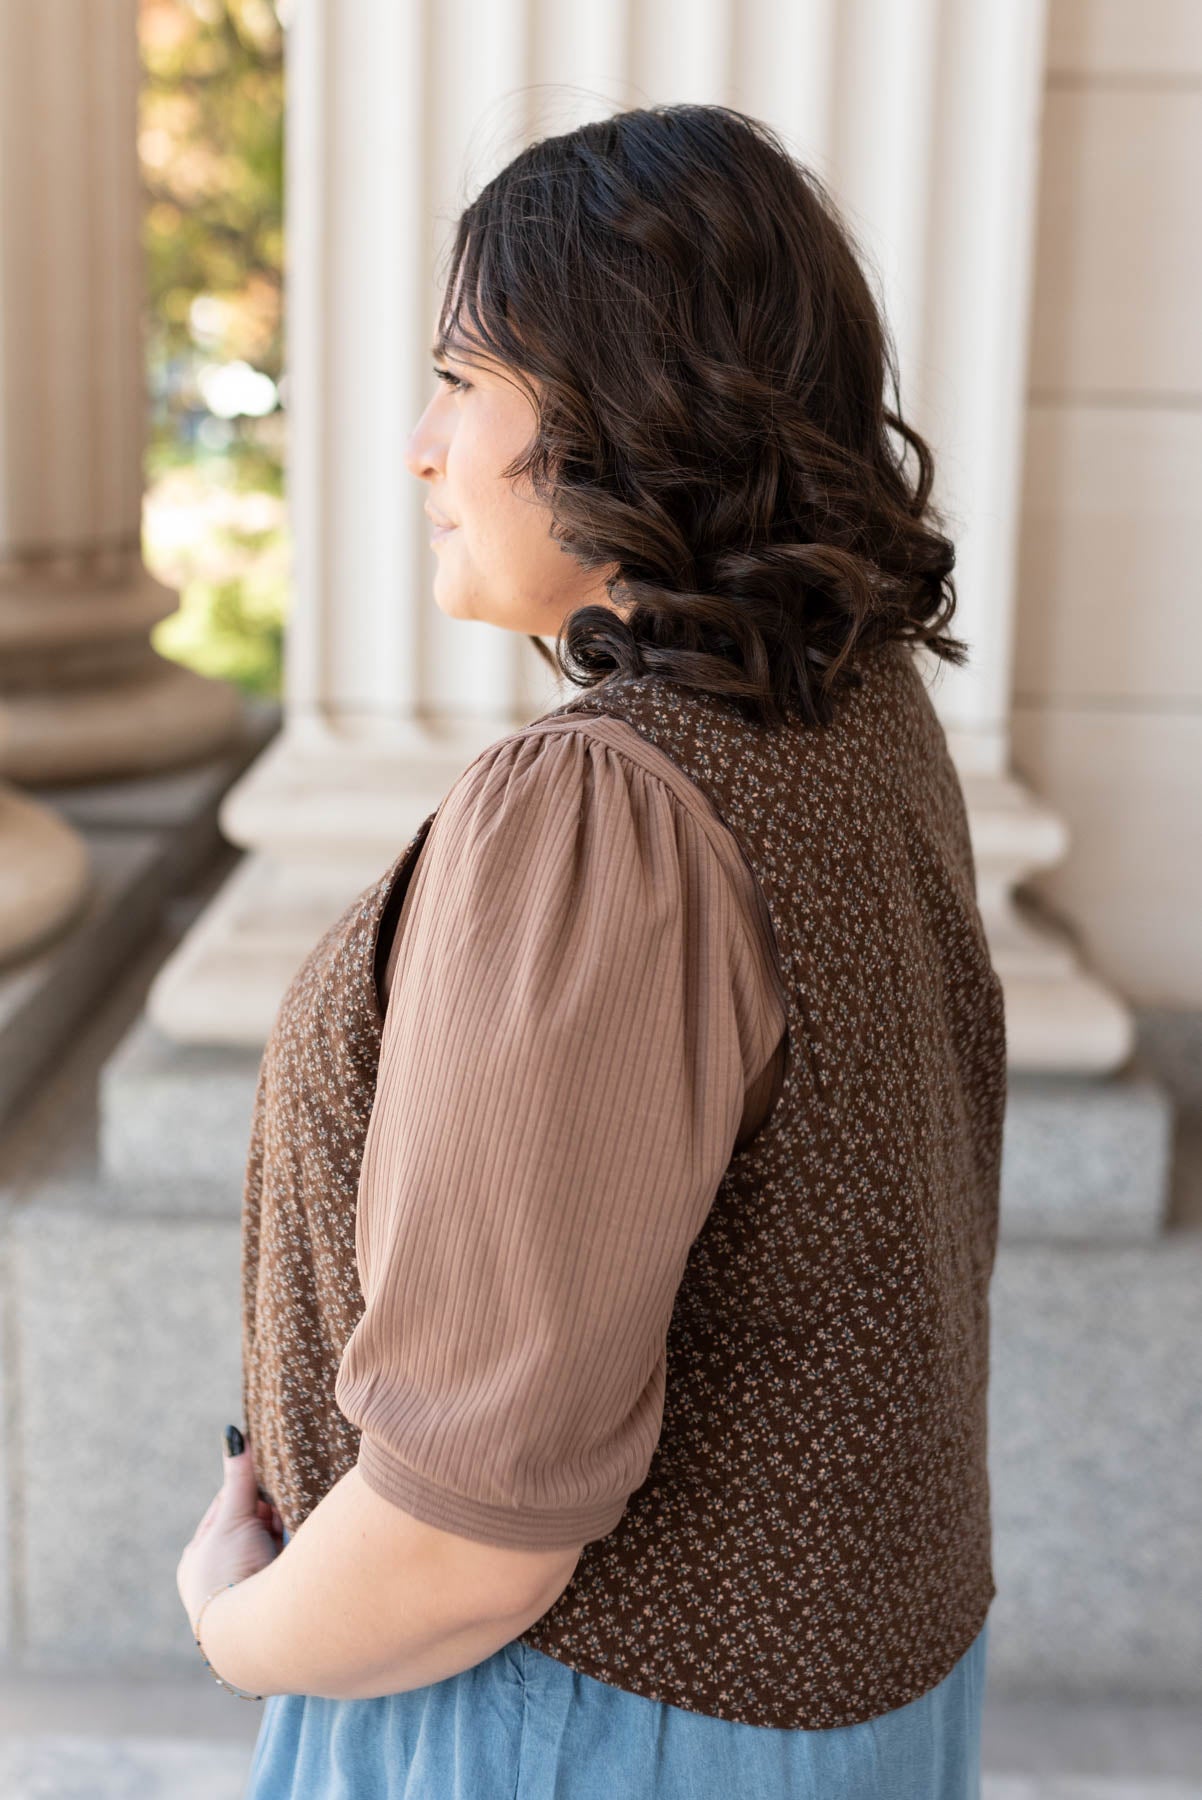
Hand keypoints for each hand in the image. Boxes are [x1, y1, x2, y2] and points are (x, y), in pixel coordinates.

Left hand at [177, 1426, 283, 1635]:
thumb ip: (237, 1478)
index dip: (247, 1490)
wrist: (253, 1628)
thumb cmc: (230, 1572)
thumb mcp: (231, 1518)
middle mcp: (218, 1574)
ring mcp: (245, 1589)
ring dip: (280, 1529)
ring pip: (270, 1541)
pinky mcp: (270, 1597)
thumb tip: (232, 1434)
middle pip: (250, 1525)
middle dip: (266, 1512)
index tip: (264, 1479)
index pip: (225, 1508)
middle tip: (276, 1507)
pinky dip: (291, 1546)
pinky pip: (284, 1559)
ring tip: (285, 1525)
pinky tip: (297, 1540)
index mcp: (197, 1557)